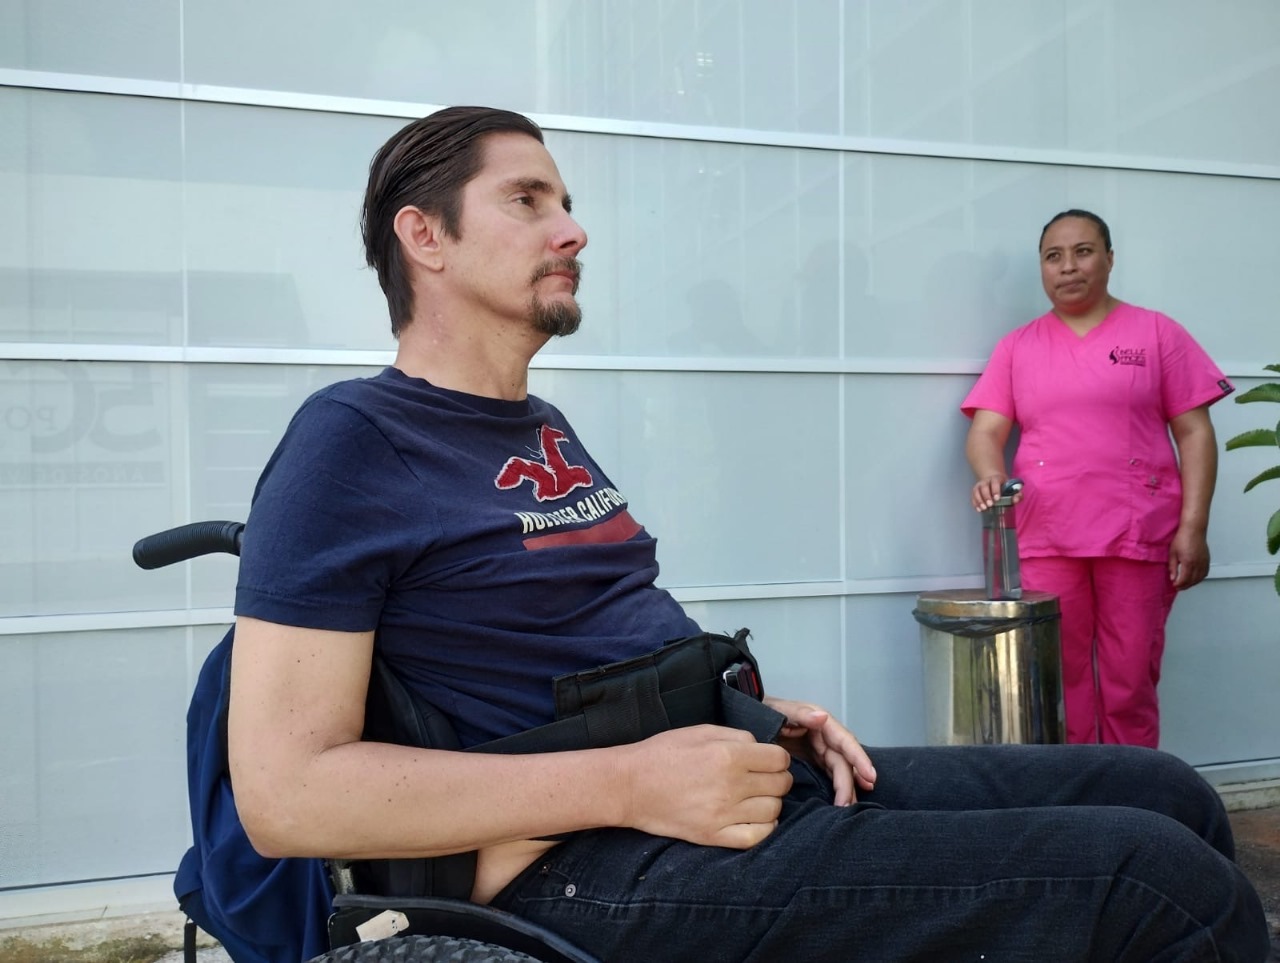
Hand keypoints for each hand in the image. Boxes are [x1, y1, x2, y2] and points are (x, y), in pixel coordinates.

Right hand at [619, 725, 792, 848]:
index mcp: (728, 754)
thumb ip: (737, 736)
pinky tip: (756, 819)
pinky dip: (765, 828)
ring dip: (770, 802)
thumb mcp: (700, 731)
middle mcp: (731, 785)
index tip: (769, 760)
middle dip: (777, 778)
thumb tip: (761, 747)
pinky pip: (757, 836)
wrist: (630, 785)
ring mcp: (724, 813)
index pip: (779, 759)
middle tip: (763, 778)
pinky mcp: (714, 835)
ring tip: (756, 797)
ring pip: (774, 811)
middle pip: (780, 785)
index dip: (777, 758)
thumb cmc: (662, 754)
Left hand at [763, 696, 875, 805]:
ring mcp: (820, 750)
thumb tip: (822, 717)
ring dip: (846, 789)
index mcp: (821, 724)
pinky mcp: (813, 760)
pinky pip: (829, 775)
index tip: (869, 777)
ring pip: (839, 771)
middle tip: (848, 806)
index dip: (859, 759)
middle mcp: (826, 737)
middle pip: (844, 762)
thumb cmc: (767, 711)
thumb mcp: (782, 711)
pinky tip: (843, 801)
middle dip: (849, 783)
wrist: (750, 718)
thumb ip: (802, 714)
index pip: (845, 742)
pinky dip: (837, 787)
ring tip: (848, 809)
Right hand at [971, 474, 1020, 511]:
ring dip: (979, 500)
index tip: (997, 499)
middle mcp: (986, 481)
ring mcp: (979, 485)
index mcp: (996, 478)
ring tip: (983, 508)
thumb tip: (1015, 500)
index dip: (995, 490)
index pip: (995, 482)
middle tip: (990, 505)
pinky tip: (978, 509)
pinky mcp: (975, 490)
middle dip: (986, 496)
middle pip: (984, 487)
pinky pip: (973, 496)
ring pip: (977, 491)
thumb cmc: (1005, 486)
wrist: (994, 480)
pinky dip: (975, 503)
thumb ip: (1017, 494)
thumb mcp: (1013, 488)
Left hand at [1169, 525, 1209, 588]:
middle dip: (1185, 586)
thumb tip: (1173, 578)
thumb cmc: (1182, 539)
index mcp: (1188, 562)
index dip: (1179, 584)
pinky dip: (1200, 578)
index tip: (1174, 585)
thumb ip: (1173, 567)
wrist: (1194, 530)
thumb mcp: (1172, 553)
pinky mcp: (1207, 560)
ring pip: (1200, 578)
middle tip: (1178, 587)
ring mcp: (1204, 562)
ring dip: (1193, 583)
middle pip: (1193, 580)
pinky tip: (1195, 579)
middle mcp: (1198, 564)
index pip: (1185, 579)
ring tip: (1185, 584)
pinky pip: (1205, 573)